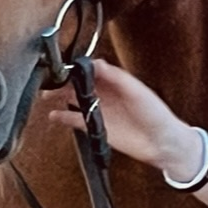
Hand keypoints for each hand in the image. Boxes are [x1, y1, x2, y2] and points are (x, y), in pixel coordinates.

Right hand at [41, 60, 200, 179]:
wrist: (162, 143)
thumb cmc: (156, 114)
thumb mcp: (138, 91)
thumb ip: (117, 78)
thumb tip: (98, 63)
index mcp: (116, 82)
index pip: (92, 69)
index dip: (77, 67)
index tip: (63, 65)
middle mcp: (106, 94)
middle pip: (80, 84)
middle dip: (64, 81)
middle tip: (48, 80)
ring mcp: (101, 111)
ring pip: (75, 100)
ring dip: (61, 96)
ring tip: (45, 94)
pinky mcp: (98, 128)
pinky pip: (77, 120)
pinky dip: (64, 118)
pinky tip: (53, 116)